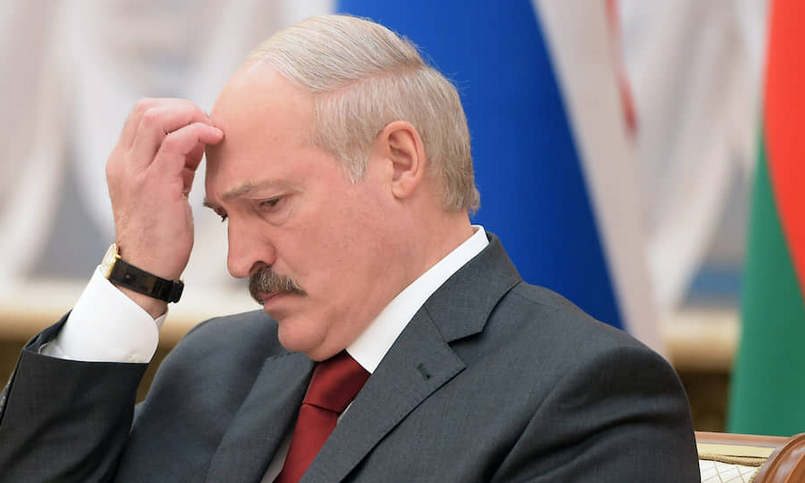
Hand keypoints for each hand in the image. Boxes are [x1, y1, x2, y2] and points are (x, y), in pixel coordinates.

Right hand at [105, 98, 223, 313]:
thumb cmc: (161, 232)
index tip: (200, 125)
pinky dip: (198, 132)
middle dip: (184, 108)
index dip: (175, 111)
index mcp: (123, 161)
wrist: (147, 268)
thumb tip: (200, 138)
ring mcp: (136, 172)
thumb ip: (177, 161)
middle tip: (210, 124)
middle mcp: (123, 162)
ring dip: (191, 116)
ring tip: (214, 131)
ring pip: (156, 117)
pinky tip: (216, 138)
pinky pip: (174, 142)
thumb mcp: (165, 188)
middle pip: (147, 108)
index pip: (142, 113)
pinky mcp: (154, 184)